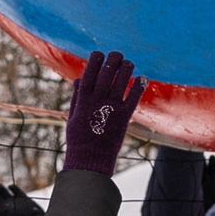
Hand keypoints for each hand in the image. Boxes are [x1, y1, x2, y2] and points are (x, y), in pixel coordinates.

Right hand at [61, 51, 144, 175]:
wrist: (90, 161)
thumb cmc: (79, 140)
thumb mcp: (72, 117)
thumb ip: (77, 98)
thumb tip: (79, 79)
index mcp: (83, 100)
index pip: (89, 74)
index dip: (94, 61)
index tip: (98, 53)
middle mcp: (97, 101)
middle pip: (107, 74)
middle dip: (112, 60)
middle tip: (117, 54)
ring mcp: (111, 108)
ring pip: (120, 82)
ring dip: (126, 69)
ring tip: (128, 63)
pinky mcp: (124, 118)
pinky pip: (133, 98)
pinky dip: (138, 86)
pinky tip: (142, 78)